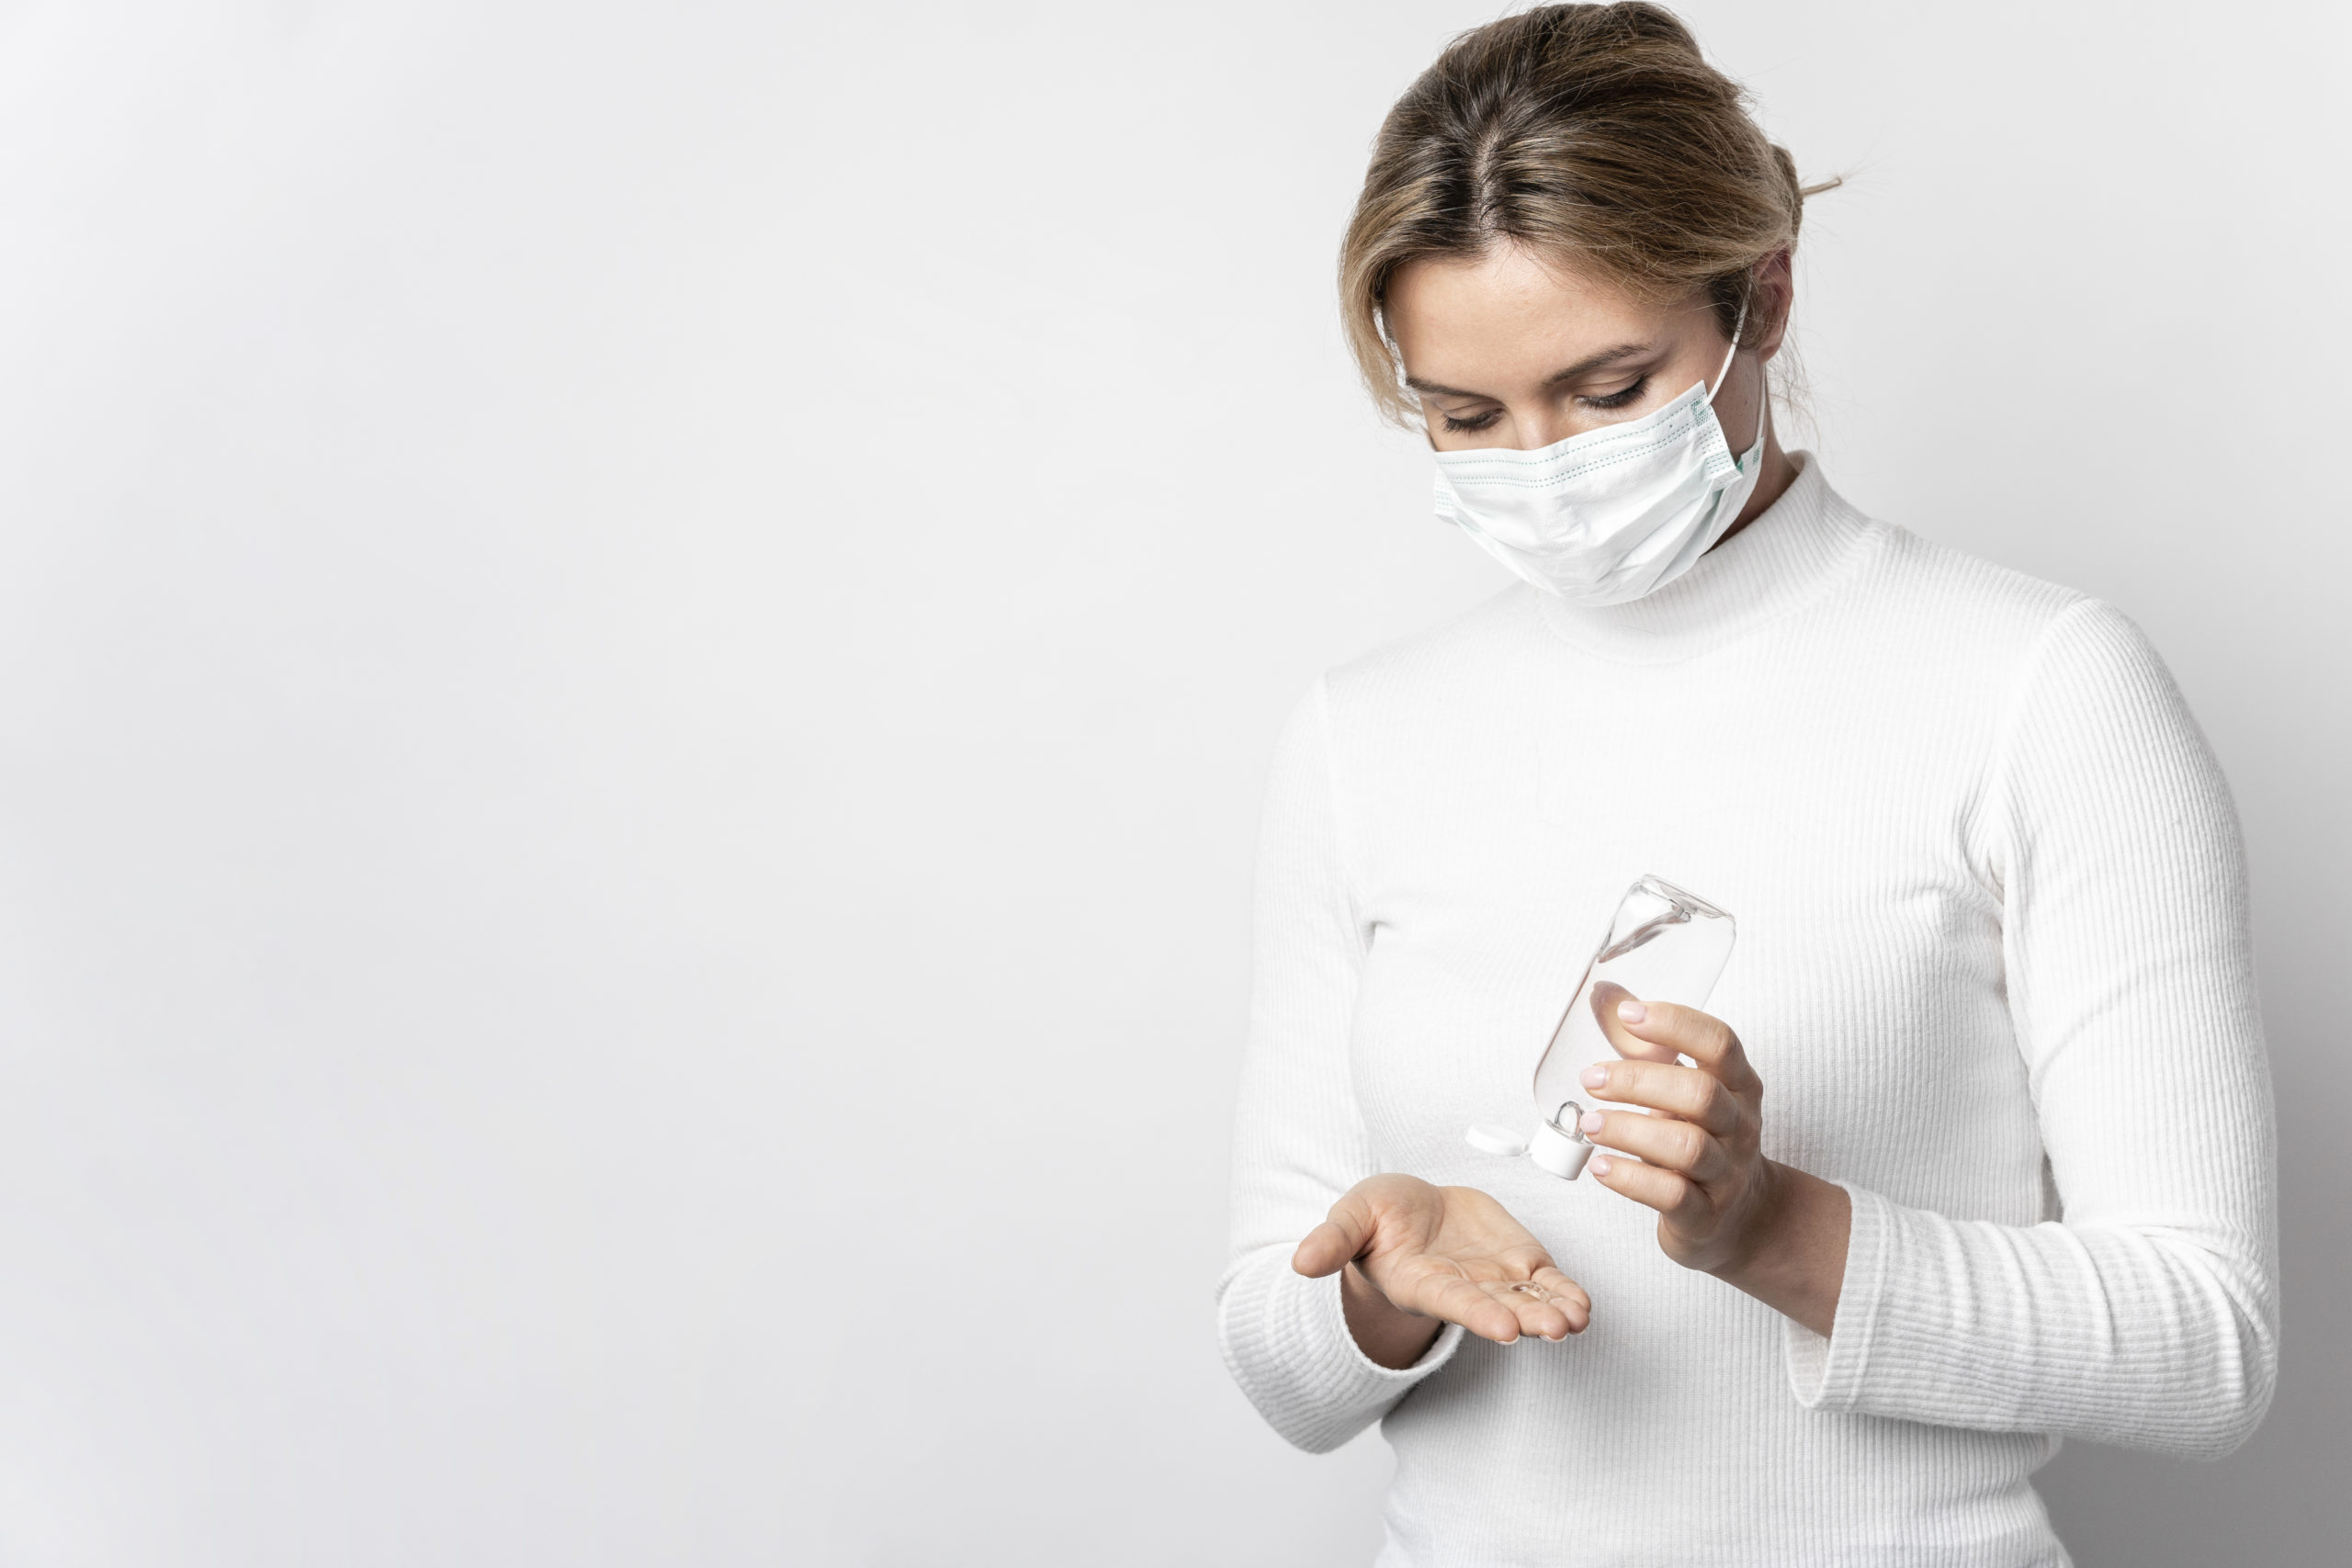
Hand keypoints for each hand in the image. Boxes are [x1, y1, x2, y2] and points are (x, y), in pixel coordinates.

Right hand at [1292, 1173, 1589, 1365]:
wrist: (1411, 1211)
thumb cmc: (1377, 1218)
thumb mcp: (1349, 1218)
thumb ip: (1331, 1240)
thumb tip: (1299, 1262)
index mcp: (1420, 1282)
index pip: (1451, 1300)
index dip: (1477, 1313)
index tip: (1503, 1327)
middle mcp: (1462, 1289)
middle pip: (1498, 1307)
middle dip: (1528, 1319)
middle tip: (1555, 1329)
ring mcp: (1495, 1279)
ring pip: (1530, 1301)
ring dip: (1554, 1312)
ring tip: (1576, 1320)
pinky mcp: (1520, 1262)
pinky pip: (1548, 1284)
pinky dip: (1565, 1294)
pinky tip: (1582, 1305)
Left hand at [1577, 997, 1849, 1335]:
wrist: (1742, 1218)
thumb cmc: (1701, 1138)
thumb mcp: (1683, 1090)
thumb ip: (1645, 1046)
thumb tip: (1604, 994)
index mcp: (1738, 1085)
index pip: (1720, 1043)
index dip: (1675, 1023)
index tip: (1628, 1014)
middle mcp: (1739, 1126)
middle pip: (1699, 1093)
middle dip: (1638, 1080)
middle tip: (1591, 1078)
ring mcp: (1727, 1174)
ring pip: (1686, 1146)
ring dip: (1628, 1129)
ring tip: (1589, 1123)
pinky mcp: (1706, 1217)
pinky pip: (1672, 1196)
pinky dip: (1630, 1178)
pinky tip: (1601, 1166)